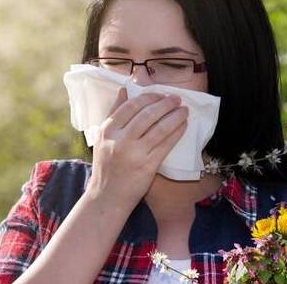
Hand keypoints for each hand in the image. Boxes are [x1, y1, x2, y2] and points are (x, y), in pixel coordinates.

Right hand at [85, 87, 188, 208]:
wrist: (107, 196)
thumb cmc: (106, 165)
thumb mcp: (103, 137)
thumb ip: (114, 112)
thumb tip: (124, 90)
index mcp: (107, 130)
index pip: (131, 106)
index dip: (149, 97)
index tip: (161, 94)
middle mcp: (120, 140)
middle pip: (147, 115)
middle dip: (165, 104)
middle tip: (177, 99)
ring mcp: (135, 153)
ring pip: (160, 128)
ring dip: (175, 116)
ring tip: (184, 110)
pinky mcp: (147, 166)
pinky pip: (166, 145)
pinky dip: (176, 132)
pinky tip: (183, 126)